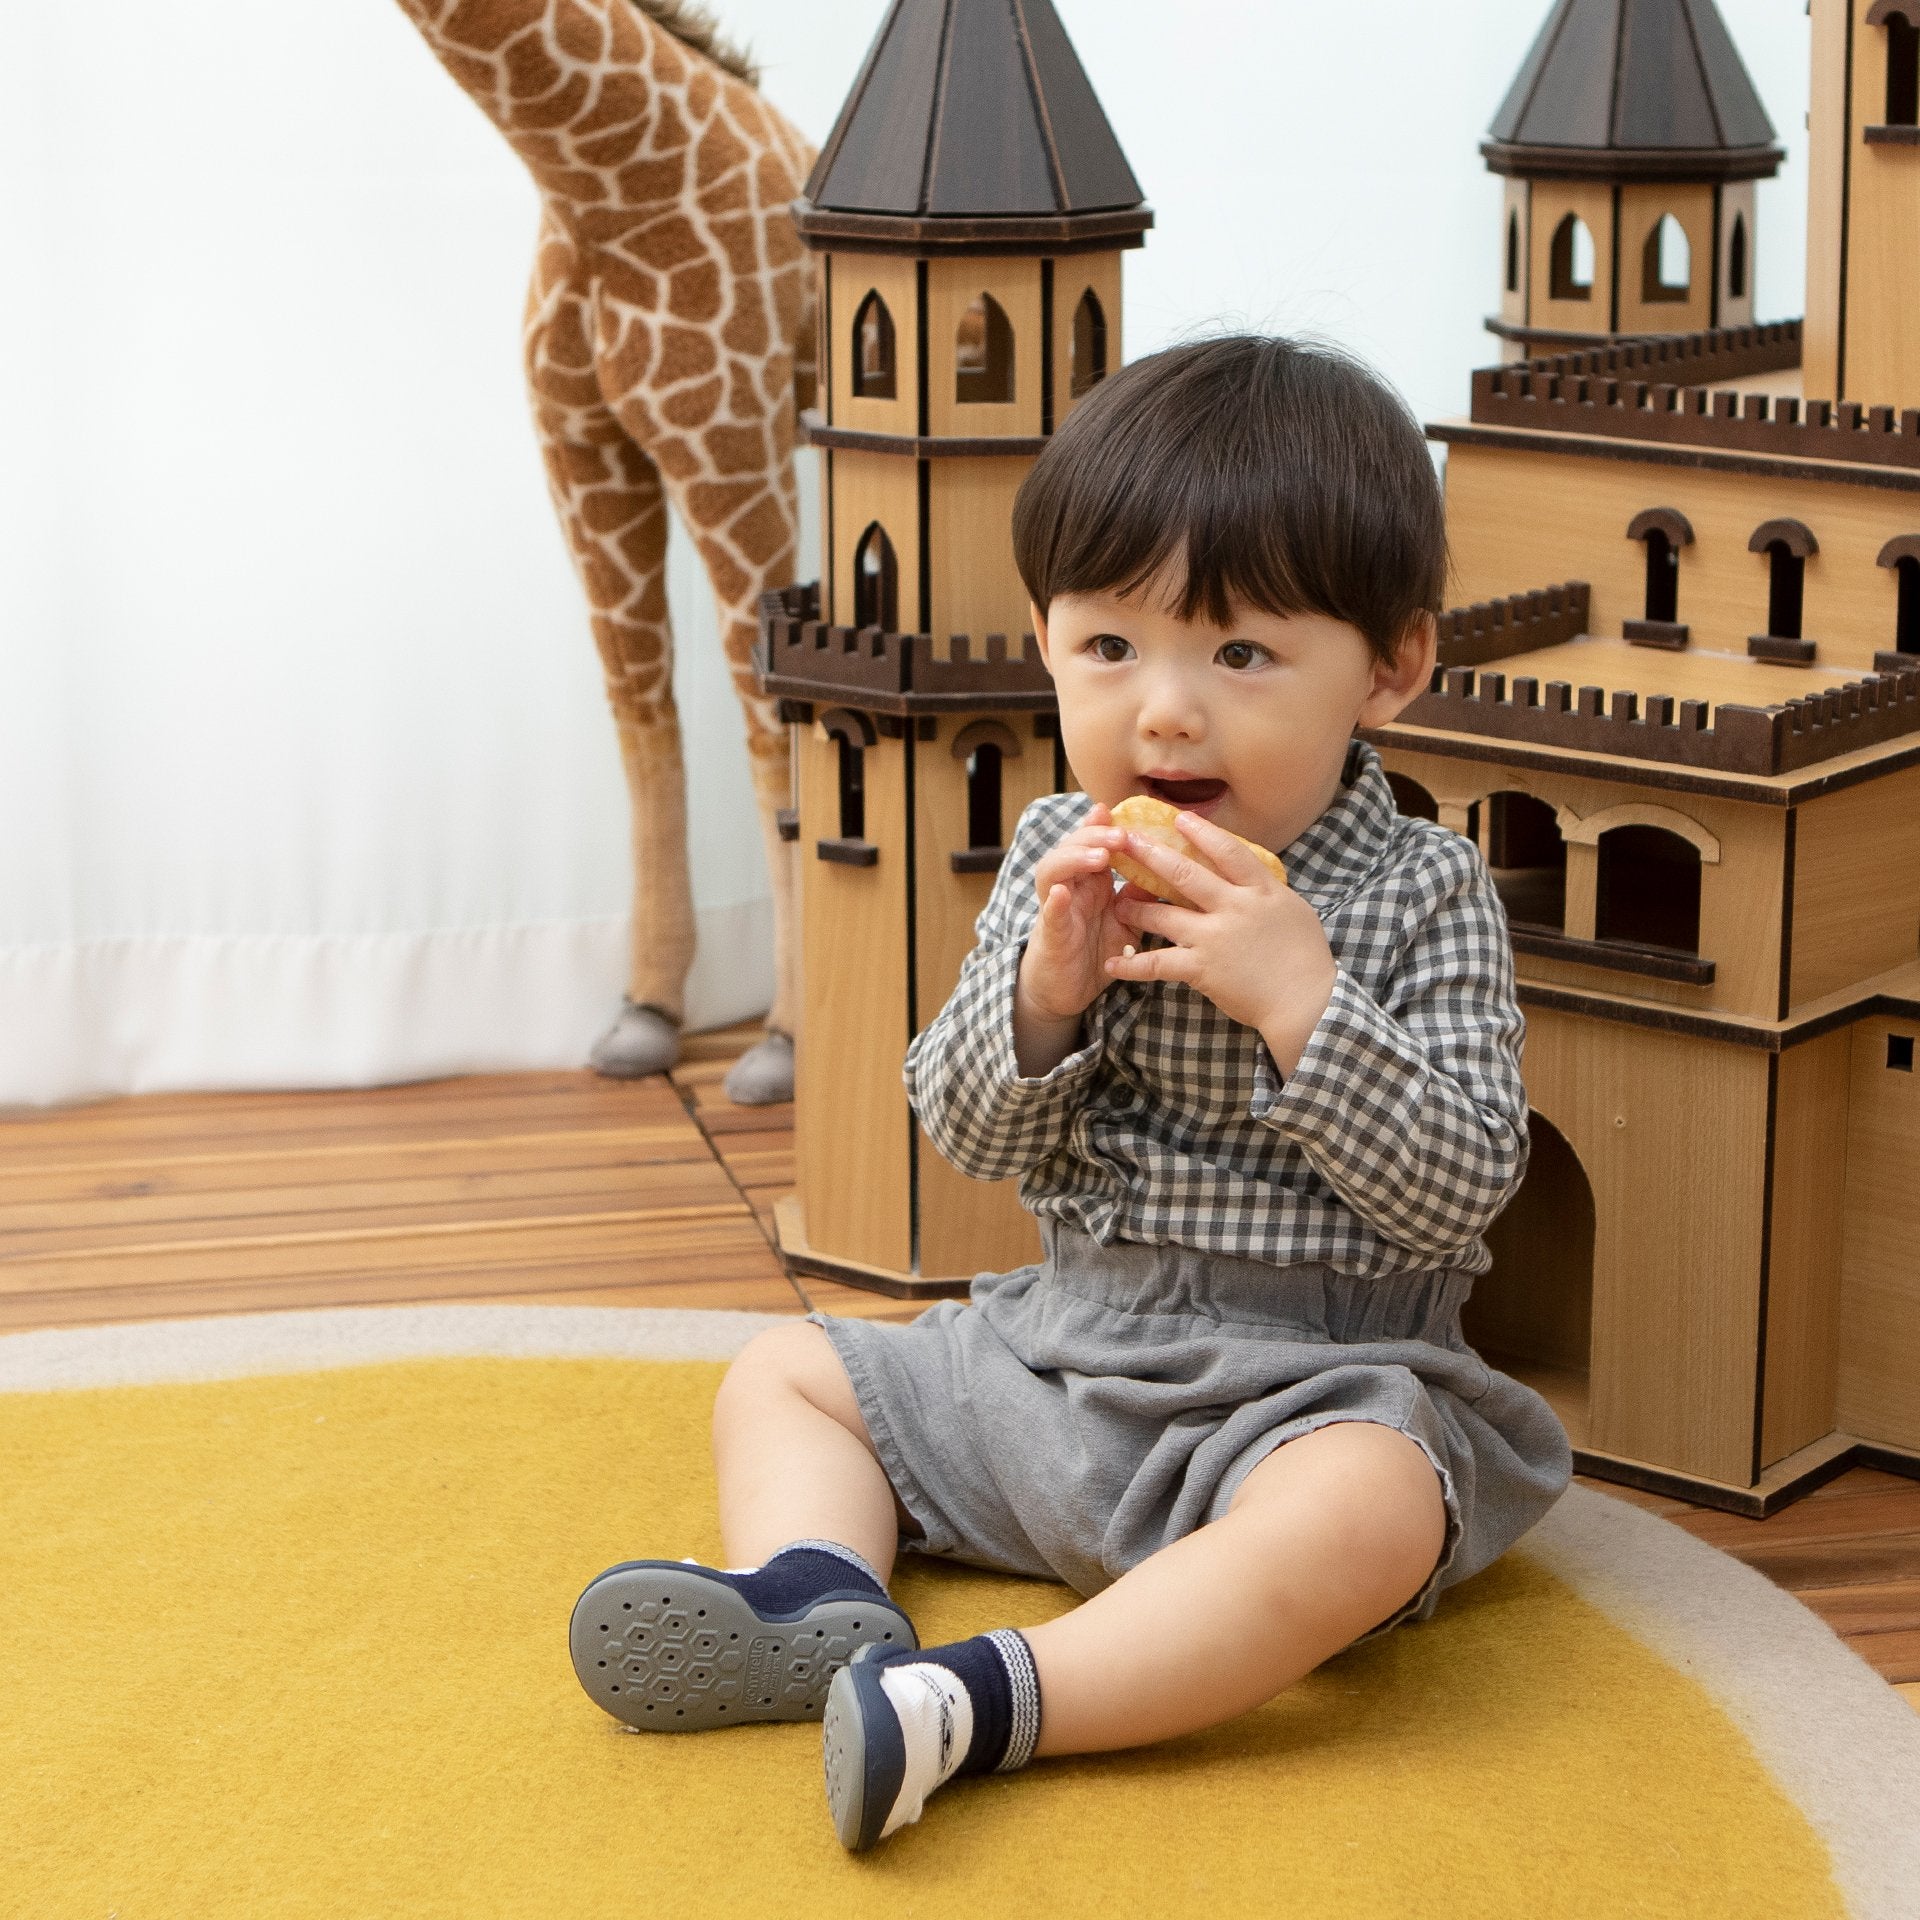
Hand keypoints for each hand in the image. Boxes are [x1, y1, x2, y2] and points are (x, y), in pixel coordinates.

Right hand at [1013, 805, 1150, 1074]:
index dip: (1103, 825)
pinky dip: (1053, 903)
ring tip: (1099, 858)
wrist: (1067, 993)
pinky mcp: (1050, 936)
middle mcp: (1069, 888)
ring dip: (1074, 860)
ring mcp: (1056, 909)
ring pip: (1053, 871)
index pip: (1092, 842)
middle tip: (1120, 835)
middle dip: (1094, 836)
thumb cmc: (1094, 951)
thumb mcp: (1125, 920)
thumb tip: (1170, 870)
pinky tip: (1062, 894)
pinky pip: (1049, 916)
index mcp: (1089, 881)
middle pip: (1072, 847)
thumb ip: (1139, 895)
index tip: (1123, 812)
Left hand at [1106, 811, 1336, 1074]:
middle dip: (1150, 855)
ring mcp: (1214, 937)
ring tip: (1116, 903)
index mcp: (1260, 890)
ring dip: (1135, 909)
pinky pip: (1159, 964)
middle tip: (1124, 841)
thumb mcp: (1291, 909)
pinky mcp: (1202, 968)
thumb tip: (1246, 873)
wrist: (1305, 1001)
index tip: (1179, 818)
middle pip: (1185, 873)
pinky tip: (1112, 965)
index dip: (1202, 832)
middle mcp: (1234, 907)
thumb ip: (1264, 890)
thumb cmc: (1304, 956)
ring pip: (1163, 916)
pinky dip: (1133, 966)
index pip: (1228, 851)